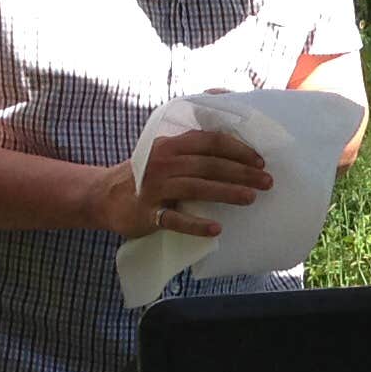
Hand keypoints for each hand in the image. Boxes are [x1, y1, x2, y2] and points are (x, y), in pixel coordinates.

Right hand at [91, 128, 271, 239]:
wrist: (103, 196)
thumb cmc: (146, 174)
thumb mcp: (165, 153)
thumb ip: (193, 147)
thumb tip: (236, 148)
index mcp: (171, 145)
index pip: (210, 141)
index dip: (238, 150)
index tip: (260, 161)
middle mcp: (163, 162)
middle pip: (208, 164)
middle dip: (241, 172)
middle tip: (267, 182)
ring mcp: (154, 188)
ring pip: (196, 188)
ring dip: (226, 192)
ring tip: (251, 199)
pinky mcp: (147, 213)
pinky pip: (174, 219)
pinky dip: (196, 225)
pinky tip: (216, 229)